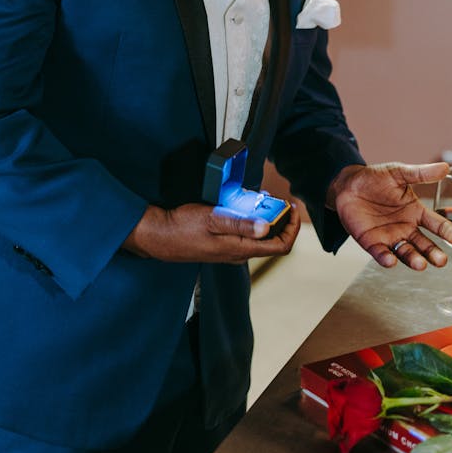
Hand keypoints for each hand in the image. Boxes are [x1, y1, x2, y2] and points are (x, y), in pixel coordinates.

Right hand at [123, 201, 300, 262]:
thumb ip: (240, 224)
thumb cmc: (183, 227)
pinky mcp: (222, 245)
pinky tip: (242, 205)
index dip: (292, 228)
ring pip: (258, 237)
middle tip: (277, 198)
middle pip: (272, 242)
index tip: (292, 207)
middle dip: (280, 219)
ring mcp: (230, 251)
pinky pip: (245, 234)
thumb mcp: (212, 219)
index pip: (280, 247)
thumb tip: (267, 227)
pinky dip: (250, 220)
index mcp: (240, 250)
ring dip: (264, 218)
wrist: (159, 236)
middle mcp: (239, 254)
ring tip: (260, 198)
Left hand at [327, 162, 451, 270]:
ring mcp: (390, 237)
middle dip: (434, 254)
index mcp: (416, 212)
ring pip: (406, 253)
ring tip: (421, 264)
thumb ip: (421, 173)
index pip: (436, 224)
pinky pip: (381, 253)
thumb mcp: (399, 173)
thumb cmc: (376, 178)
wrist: (348, 184)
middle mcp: (406, 228)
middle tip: (442, 261)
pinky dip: (387, 258)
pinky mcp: (372, 243)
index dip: (448, 232)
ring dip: (414, 260)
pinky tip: (391, 260)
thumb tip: (445, 167)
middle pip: (424, 245)